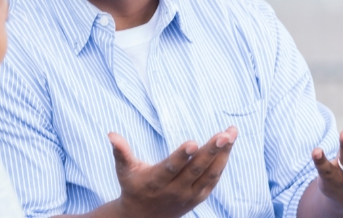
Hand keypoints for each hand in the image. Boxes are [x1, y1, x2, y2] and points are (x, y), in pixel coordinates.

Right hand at [109, 127, 237, 217]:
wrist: (144, 217)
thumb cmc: (133, 186)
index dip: (182, 156)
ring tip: (231, 133)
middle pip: (196, 170)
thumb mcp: (124, 171)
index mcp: (156, 182)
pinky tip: (228, 145)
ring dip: (223, 154)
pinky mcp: (199, 197)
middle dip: (211, 151)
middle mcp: (175, 190)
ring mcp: (189, 195)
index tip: (193, 142)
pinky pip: (213, 179)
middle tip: (224, 134)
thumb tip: (110, 134)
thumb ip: (121, 152)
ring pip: (210, 174)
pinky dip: (222, 163)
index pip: (172, 168)